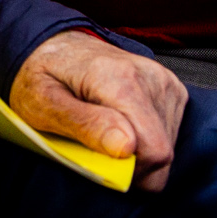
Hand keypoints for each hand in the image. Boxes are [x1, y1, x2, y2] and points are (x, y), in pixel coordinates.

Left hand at [9, 33, 187, 192]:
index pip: (152, 149)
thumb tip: (126, 148)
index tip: (98, 164)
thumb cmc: (43, 75)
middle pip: (162, 152)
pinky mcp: (172, 90)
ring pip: (167, 147)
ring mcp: (165, 82)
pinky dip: (145, 140)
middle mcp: (150, 77)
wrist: (56, 46)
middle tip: (96, 150)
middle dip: (132, 165)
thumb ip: (85, 125)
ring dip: (138, 153)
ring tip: (105, 132)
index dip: (128, 171)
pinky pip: (170, 135)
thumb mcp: (43, 104)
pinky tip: (121, 125)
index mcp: (119, 79)